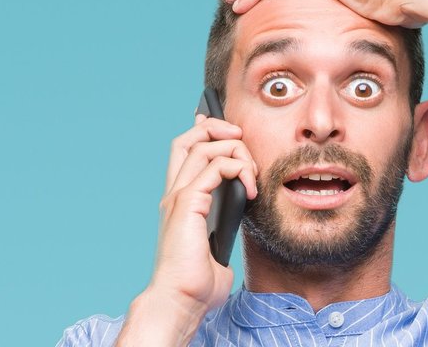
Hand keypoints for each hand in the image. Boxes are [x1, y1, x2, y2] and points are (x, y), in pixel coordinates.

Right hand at [154, 114, 257, 308]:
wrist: (180, 300)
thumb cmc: (196, 283)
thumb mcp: (216, 248)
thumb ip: (222, 230)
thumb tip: (235, 227)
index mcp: (179, 202)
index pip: (184, 151)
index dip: (203, 131)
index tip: (229, 130)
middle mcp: (174, 194)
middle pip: (188, 138)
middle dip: (217, 127)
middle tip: (242, 139)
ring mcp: (178, 197)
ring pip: (202, 146)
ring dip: (235, 149)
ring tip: (253, 173)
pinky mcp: (187, 204)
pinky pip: (214, 167)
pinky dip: (237, 168)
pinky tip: (250, 188)